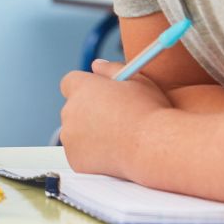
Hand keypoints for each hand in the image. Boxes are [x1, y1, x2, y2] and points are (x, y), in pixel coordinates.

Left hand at [58, 60, 172, 176]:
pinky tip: (114, 152)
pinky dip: (92, 154)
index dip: (85, 88)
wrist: (153, 146)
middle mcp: (69, 110)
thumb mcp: (135, 79)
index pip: (70, 82)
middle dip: (88, 112)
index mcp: (81, 88)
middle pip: (73, 108)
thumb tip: (97, 65)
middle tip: (114, 119)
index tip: (99, 94)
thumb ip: (111, 69)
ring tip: (118, 137)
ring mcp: (69, 136)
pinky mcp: (75, 158)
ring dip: (90, 134)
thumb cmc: (148, 112)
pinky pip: (80, 153)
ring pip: (76, 132)